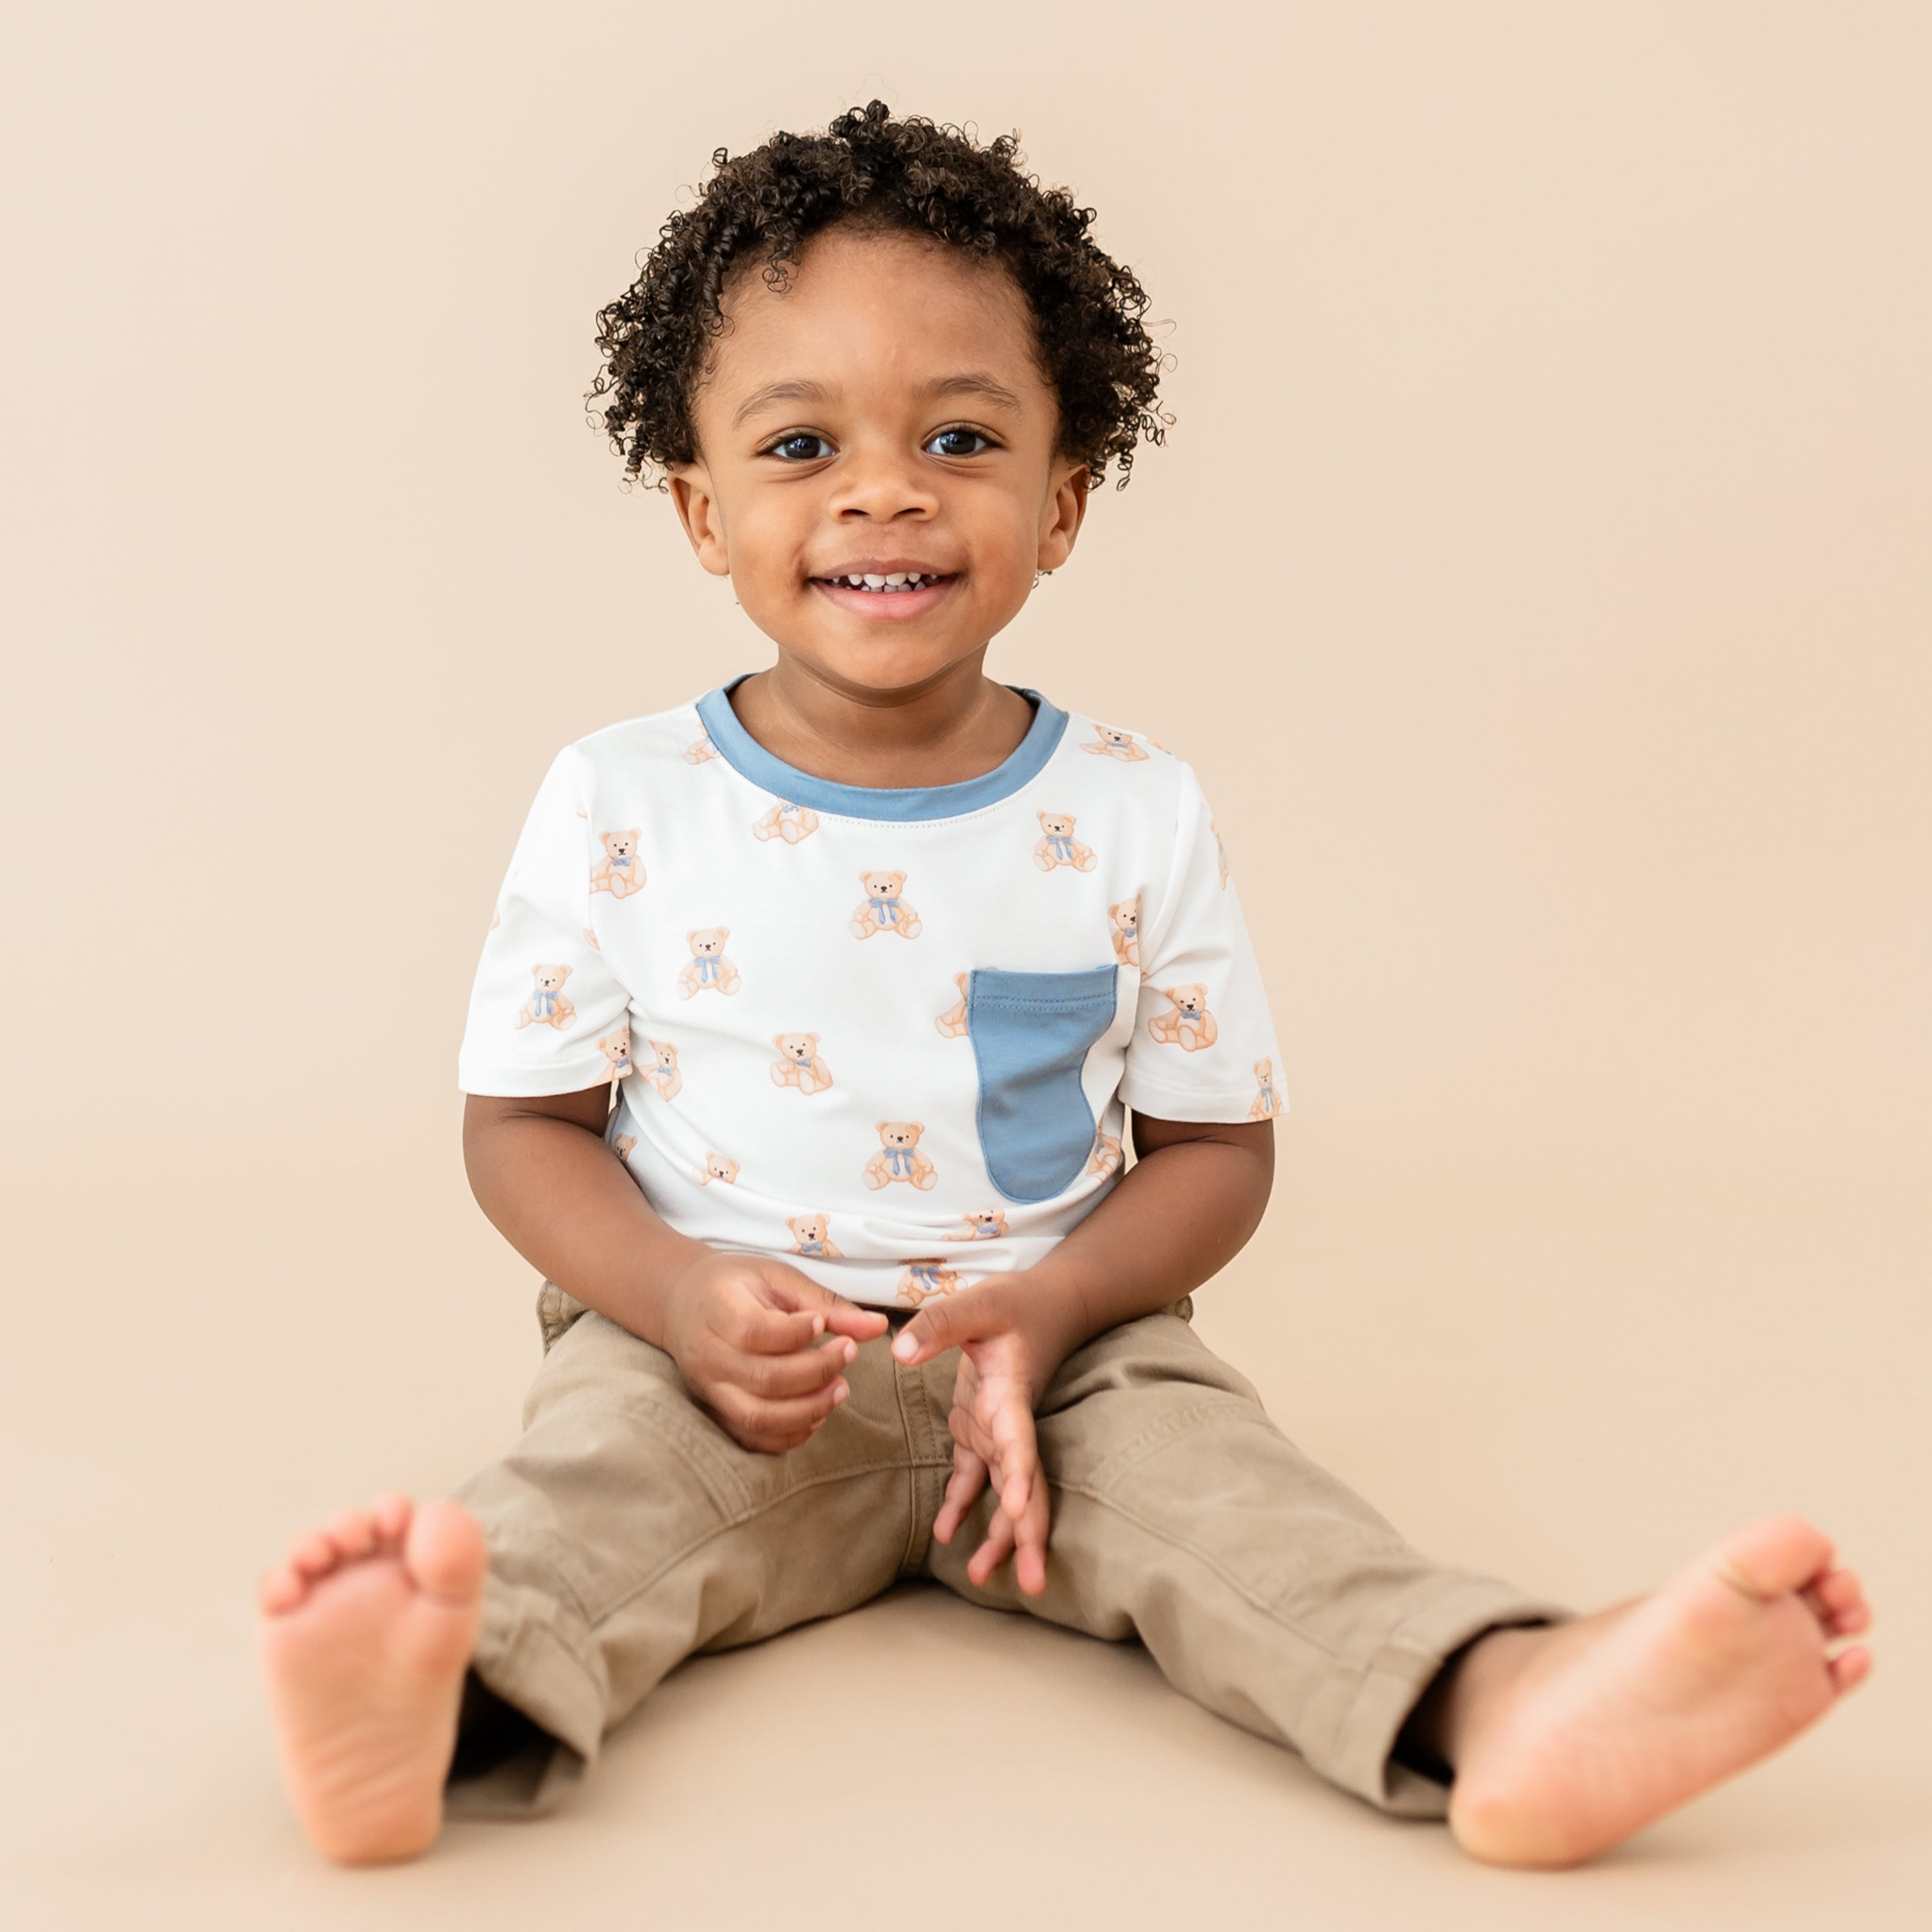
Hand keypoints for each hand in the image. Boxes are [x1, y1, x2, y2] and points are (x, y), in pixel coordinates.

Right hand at [661, 1249, 887, 1453]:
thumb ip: (827, 1303)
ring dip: (808, 1409)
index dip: (796, 1334)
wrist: (682, 1302)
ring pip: (758, 1417)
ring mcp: (708, 1390)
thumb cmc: (737, 1285)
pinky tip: (816, 1413)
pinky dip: (789, 1435)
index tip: (823, 1324)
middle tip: (848, 1352)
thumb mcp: (779, 1278)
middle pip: (763, 1379)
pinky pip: (752, 1438)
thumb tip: (878, 1326)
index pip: (755, 1332)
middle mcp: (707, 1355)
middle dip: (816, 1372)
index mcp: (718, 1309)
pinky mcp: (715, 1412)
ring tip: (840, 1389)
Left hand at [891, 1278, 1069, 1596]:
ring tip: (982, 1578)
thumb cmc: (1016, 1302)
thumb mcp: (978, 1303)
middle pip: (1028, 1487)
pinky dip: (963, 1506)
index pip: (1019, 1443)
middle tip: (1035, 1583)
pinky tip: (945, 1536)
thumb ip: (939, 1325)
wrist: (1049, 1302)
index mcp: (1012, 1395)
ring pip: (1004, 1492)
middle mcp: (1009, 1422)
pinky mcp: (981, 1429)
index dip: (1020, 1478)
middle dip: (1030, 1535)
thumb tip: (900, 1351)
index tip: (1018, 1513)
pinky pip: (975, 1478)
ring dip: (999, 1535)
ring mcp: (997, 1430)